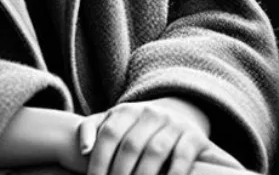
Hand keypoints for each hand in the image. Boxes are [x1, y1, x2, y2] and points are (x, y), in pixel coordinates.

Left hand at [76, 98, 213, 174]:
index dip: (99, 161)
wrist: (176, 115)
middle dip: (119, 173)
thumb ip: (91, 130)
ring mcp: (173, 123)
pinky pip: (182, 157)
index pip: (109, 134)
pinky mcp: (194, 137)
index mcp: (126, 110)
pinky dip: (173, 174)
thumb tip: (84, 150)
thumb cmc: (134, 128)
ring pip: (155, 151)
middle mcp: (150, 113)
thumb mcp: (112, 122)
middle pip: (131, 145)